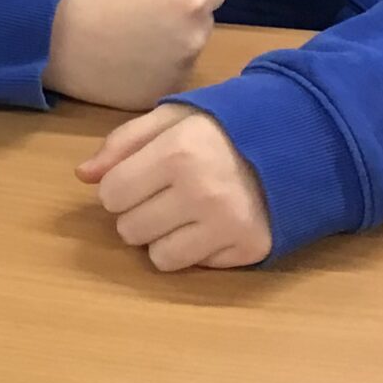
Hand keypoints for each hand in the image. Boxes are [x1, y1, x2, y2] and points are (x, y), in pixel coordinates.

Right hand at [43, 0, 228, 109]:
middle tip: (137, 5)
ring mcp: (177, 72)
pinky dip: (154, 65)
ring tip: (126, 32)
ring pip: (188, 45)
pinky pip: (168, 73)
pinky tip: (123, 56)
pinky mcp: (155, 96)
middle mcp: (196, 39)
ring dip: (171, 37)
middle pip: (204, 15)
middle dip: (182, 7)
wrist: (44, 36)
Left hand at [78, 103, 273, 270]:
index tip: (142, 178)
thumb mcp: (174, 116)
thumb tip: (83, 176)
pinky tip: (212, 224)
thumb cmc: (226, 125)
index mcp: (178, 152)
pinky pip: (194, 267)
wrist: (299, 140)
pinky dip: (196, 250)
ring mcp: (227, 226)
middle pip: (129, 230)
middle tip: (167, 194)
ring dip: (163, 238)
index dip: (120, 187)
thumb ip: (124, 142)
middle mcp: (201, 193)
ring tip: (187, 212)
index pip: (111, 195)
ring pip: (157, 257)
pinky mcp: (249, 249)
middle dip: (139, 213)